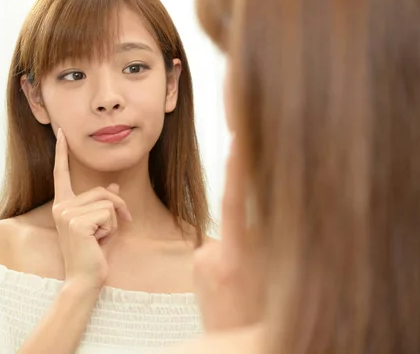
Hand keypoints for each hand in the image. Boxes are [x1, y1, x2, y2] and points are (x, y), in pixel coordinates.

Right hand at [52, 128, 131, 290]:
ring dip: (115, 221)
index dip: (62, 152)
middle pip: (102, 191)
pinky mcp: (76, 221)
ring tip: (101, 238)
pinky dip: (112, 228)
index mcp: (62, 204)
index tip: (61, 131)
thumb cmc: (93, 254)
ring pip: (108, 202)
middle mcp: (61, 206)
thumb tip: (114, 185)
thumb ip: (104, 204)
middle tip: (117, 228)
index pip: (61, 173)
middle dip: (118, 208)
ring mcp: (66, 213)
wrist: (85, 279)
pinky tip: (98, 242)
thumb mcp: (102, 225)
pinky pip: (109, 214)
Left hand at [193, 138, 265, 331]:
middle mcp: (221, 255)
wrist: (235, 342)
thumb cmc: (261, 311)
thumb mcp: (273, 277)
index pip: (237, 202)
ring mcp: (206, 262)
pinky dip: (222, 260)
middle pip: (237, 222)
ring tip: (241, 285)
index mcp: (245, 257)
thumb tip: (259, 219)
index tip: (237, 139)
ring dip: (234, 252)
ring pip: (226, 239)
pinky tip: (228, 285)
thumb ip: (266, 245)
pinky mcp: (198, 266)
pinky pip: (213, 251)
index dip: (237, 169)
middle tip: (253, 272)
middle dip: (250, 237)